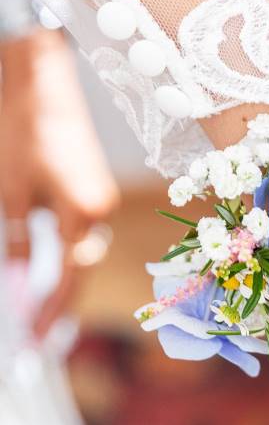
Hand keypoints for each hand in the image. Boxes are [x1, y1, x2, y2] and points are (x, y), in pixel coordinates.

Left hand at [0, 29, 118, 337]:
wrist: (42, 81)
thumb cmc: (22, 132)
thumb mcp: (9, 193)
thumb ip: (18, 242)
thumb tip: (19, 283)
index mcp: (85, 212)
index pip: (71, 276)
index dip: (52, 311)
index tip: (35, 343)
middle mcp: (103, 209)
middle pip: (85, 268)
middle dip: (62, 303)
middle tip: (41, 336)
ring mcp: (102, 197)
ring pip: (86, 251)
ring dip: (66, 280)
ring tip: (44, 311)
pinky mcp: (94, 186)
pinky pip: (84, 231)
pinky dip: (68, 255)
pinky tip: (53, 269)